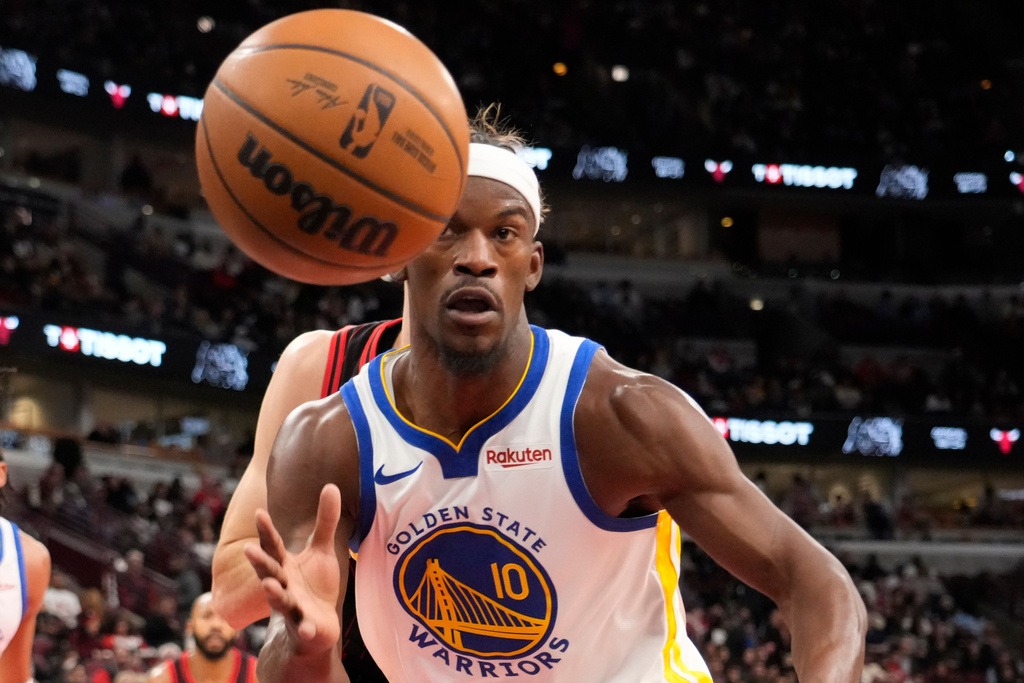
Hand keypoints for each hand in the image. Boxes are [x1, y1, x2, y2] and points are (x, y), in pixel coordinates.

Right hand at [245, 484, 342, 654]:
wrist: (316, 627)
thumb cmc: (315, 586)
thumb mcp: (322, 550)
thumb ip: (325, 521)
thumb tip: (331, 485)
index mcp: (284, 565)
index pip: (273, 546)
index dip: (266, 530)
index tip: (259, 512)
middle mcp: (283, 585)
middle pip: (270, 572)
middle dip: (259, 562)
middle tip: (248, 549)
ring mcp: (292, 607)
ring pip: (281, 600)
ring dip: (274, 594)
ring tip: (268, 586)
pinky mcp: (304, 626)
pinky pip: (304, 627)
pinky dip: (305, 628)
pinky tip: (308, 628)